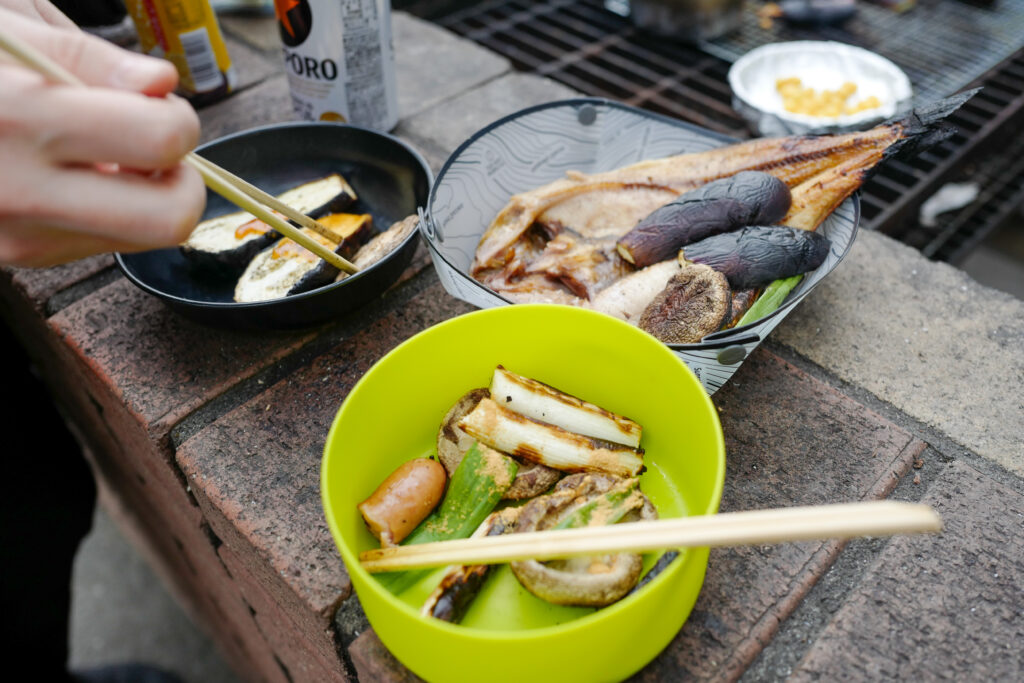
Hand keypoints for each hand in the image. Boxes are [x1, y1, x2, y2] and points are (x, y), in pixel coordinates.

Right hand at [0, 5, 204, 266]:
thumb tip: (161, 85)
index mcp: (19, 116)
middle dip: (180, 180)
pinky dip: (103, 212)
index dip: (177, 118)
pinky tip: (64, 176)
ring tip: (95, 155)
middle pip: (170, 219)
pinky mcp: (13, 257)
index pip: (162, 140)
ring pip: (140, 239)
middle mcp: (20, 189)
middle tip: (153, 148)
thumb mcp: (3, 28)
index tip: (155, 104)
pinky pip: (97, 245)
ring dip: (142, 198)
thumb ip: (86, 57)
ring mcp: (16, 235)